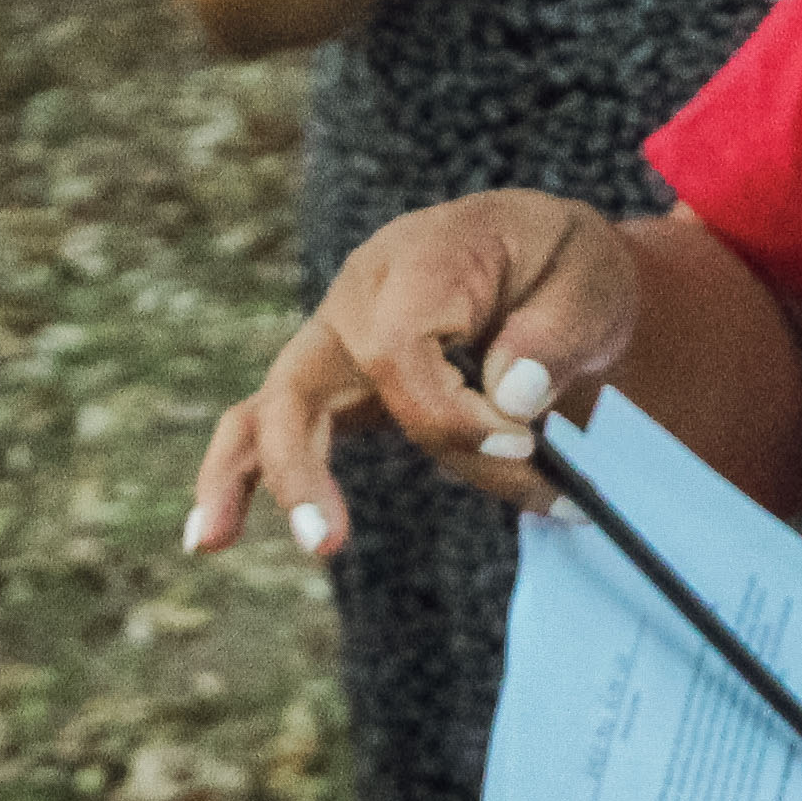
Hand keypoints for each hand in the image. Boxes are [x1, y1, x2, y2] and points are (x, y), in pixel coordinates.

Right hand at [186, 191, 634, 557]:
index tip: (524, 445)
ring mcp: (337, 338)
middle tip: (331, 544)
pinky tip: (208, 535)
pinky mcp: (336, 381)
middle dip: (307, 467)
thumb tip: (509, 397)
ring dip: (257, 481)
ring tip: (219, 543)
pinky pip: (269, 425)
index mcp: (419, 259)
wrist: (547, 256)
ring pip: (270, 409)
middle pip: (306, 383)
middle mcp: (359, 295)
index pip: (399, 350)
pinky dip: (239, 476)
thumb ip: (557, 334)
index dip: (451, 415)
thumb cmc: (568, 268)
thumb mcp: (593, 282)